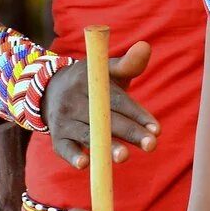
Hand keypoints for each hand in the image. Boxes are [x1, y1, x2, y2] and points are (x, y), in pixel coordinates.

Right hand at [41, 41, 159, 167]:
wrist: (52, 88)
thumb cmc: (93, 82)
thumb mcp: (106, 70)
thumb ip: (128, 63)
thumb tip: (145, 46)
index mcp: (90, 80)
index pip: (118, 99)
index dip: (138, 114)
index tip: (157, 129)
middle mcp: (75, 99)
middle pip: (106, 118)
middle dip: (130, 133)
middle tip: (152, 145)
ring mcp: (64, 119)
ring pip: (88, 134)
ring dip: (106, 147)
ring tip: (124, 157)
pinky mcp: (57, 136)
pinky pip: (63, 148)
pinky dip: (72, 156)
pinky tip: (84, 164)